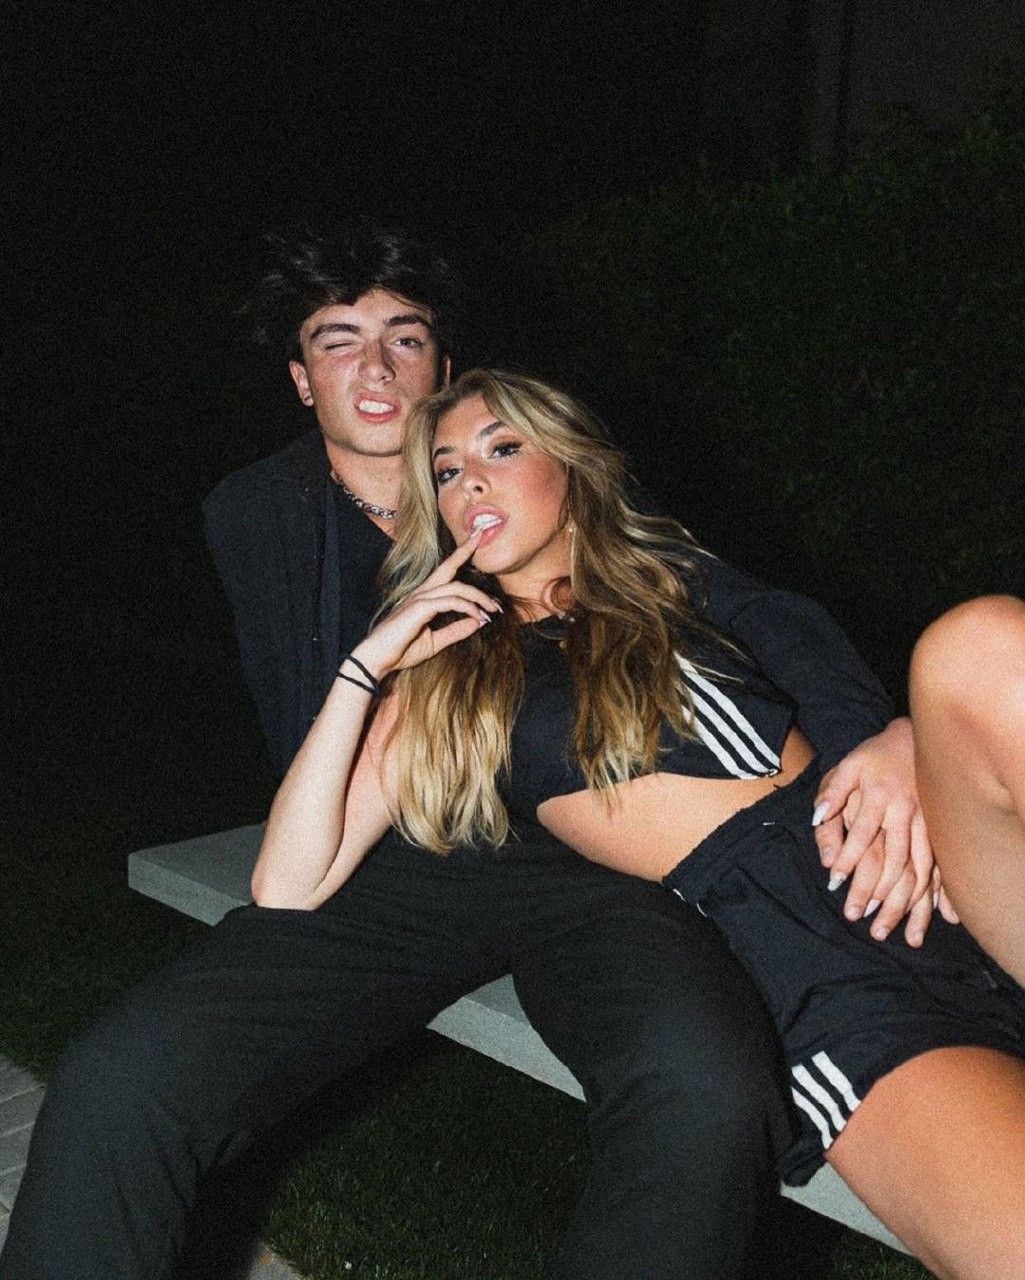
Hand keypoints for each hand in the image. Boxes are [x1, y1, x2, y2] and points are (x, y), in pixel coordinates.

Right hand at [351, 530, 499, 679]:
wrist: (376, 661)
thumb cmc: (400, 651)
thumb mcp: (435, 641)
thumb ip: (456, 630)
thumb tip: (478, 622)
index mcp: (423, 597)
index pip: (445, 572)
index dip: (460, 555)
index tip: (476, 540)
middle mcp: (421, 593)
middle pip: (448, 567)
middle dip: (466, 551)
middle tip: (482, 539)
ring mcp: (418, 599)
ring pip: (455, 587)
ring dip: (478, 597)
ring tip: (493, 610)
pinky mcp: (418, 608)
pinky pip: (448, 601)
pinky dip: (466, 607)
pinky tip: (477, 616)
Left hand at [812, 718, 935, 944]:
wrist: (914, 740)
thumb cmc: (873, 758)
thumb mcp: (847, 767)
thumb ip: (832, 793)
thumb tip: (816, 817)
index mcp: (879, 798)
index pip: (863, 834)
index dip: (849, 858)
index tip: (834, 884)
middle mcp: (906, 815)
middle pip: (895, 862)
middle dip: (879, 895)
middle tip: (863, 922)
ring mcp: (928, 824)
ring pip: (922, 871)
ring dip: (910, 904)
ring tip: (898, 934)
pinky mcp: (940, 832)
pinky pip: (942, 868)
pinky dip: (940, 894)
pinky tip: (939, 918)